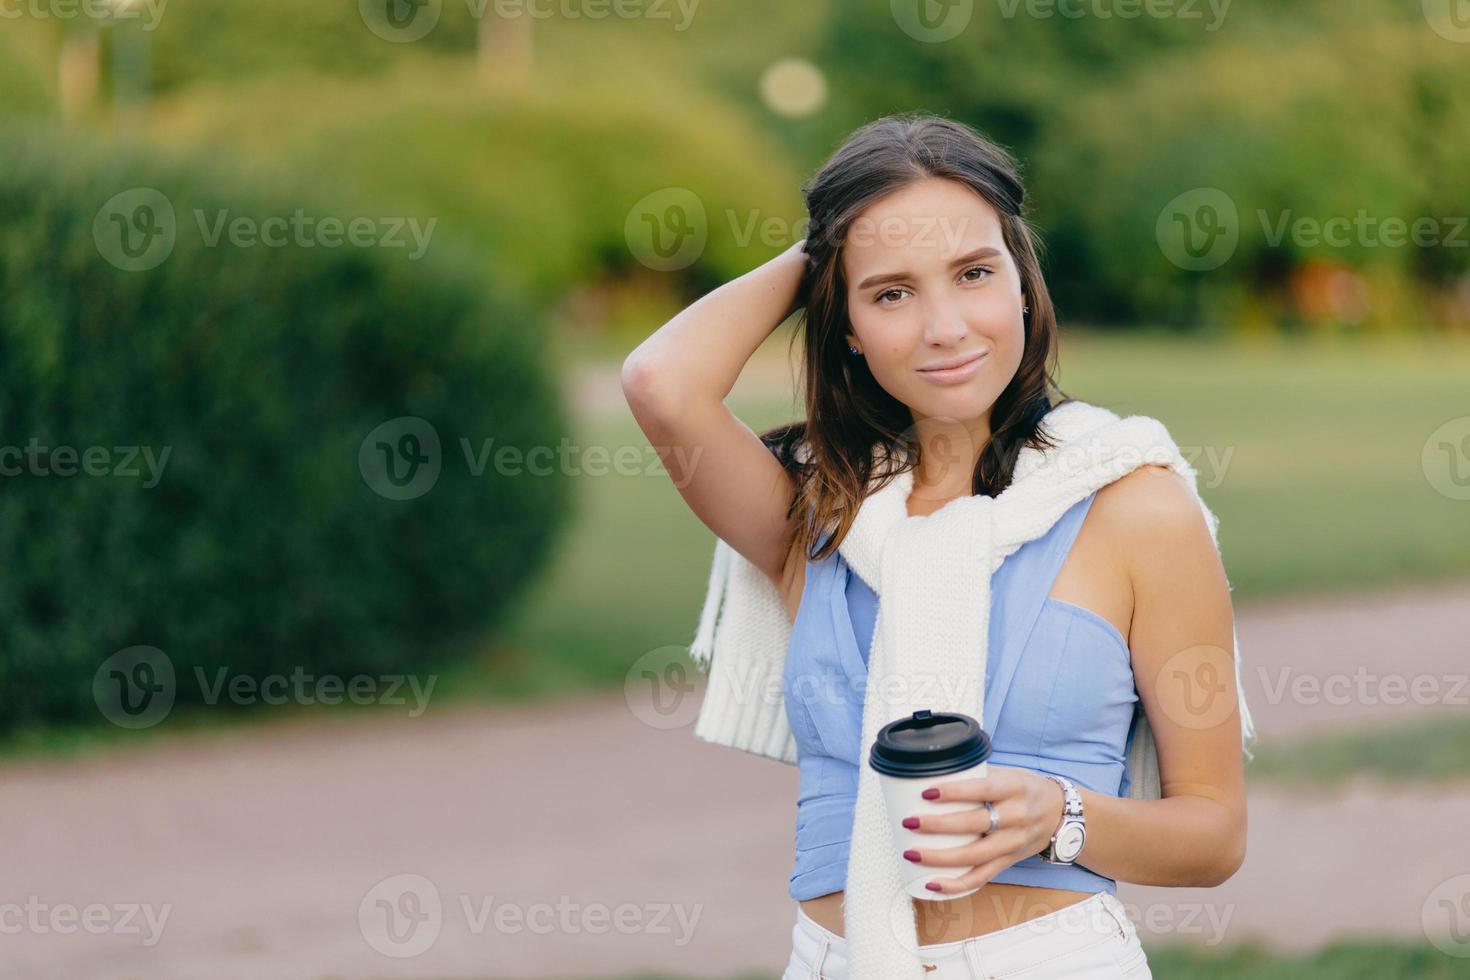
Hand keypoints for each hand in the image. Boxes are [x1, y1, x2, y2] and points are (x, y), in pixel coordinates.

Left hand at [900, 765, 1066, 894]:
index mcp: (1013, 788)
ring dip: (941, 858)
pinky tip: (932, 883)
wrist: (1061, 814)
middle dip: (939, 825)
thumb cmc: (1025, 789)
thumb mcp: (1008, 773)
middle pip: (975, 824)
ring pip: (976, 856)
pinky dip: (956, 884)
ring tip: (912, 853)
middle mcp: (1016, 816)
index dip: (954, 792)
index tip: (926, 792)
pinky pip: (982, 877)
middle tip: (910, 822)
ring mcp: (1013, 843)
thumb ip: (976, 774)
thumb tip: (933, 770)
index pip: (982, 789)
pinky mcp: (1009, 862)